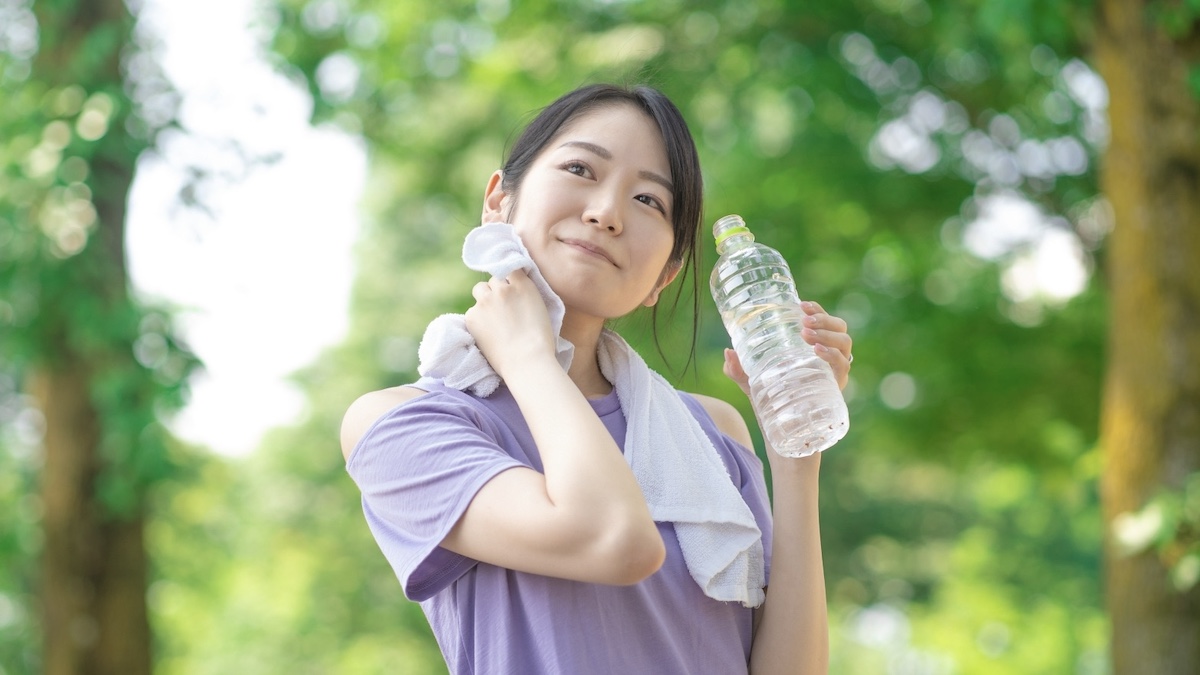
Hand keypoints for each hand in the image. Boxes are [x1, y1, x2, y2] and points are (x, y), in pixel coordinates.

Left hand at [464, 269, 556, 377]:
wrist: (527, 361)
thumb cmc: (540, 341)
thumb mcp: (540, 308)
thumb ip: (526, 295)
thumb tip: (516, 292)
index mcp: (523, 285)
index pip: (510, 268)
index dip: (509, 279)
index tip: (510, 287)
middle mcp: (502, 288)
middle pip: (493, 280)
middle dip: (496, 290)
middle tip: (502, 308)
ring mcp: (485, 301)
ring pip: (479, 290)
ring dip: (484, 299)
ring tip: (492, 318)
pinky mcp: (472, 316)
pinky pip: (472, 312)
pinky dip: (477, 320)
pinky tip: (488, 333)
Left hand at [722, 300, 853, 392]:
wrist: (780, 432)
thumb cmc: (770, 401)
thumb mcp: (750, 381)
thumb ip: (737, 368)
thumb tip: (729, 352)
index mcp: (813, 348)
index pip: (824, 321)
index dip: (817, 309)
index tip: (801, 304)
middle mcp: (828, 357)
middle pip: (840, 327)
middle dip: (824, 319)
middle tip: (804, 322)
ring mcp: (834, 372)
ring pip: (845, 342)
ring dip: (827, 333)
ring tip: (806, 334)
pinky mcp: (836, 387)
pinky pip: (843, 366)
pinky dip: (832, 355)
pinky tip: (817, 351)